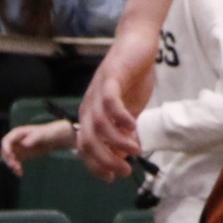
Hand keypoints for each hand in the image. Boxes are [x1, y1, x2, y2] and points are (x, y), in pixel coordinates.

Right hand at [0, 120, 74, 174]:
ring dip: (12, 165)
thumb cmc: (47, 133)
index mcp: (17, 134)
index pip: (6, 141)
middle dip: (8, 159)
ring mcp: (17, 149)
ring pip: (9, 159)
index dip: (5, 148)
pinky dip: (16, 169)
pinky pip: (15, 163)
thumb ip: (33, 138)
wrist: (54, 139)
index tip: (10, 155)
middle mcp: (15, 142)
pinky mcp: (21, 156)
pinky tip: (20, 173)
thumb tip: (24, 144)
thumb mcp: (41, 134)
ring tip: (19, 170)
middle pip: (5, 151)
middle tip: (14, 165)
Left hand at [77, 26, 159, 180]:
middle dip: (104, 160)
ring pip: (99, 125)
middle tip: (125, 171)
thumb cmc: (133, 77)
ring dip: (116, 142)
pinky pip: (110, 102)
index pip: (84, 147)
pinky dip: (119, 117)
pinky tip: (133, 125)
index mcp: (91, 115)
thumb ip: (123, 131)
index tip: (112, 178)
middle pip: (88, 141)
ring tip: (135, 149)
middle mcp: (89, 106)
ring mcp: (98, 92)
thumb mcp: (129, 110)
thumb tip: (121, 157)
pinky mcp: (111, 79)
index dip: (95, 166)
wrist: (137, 44)